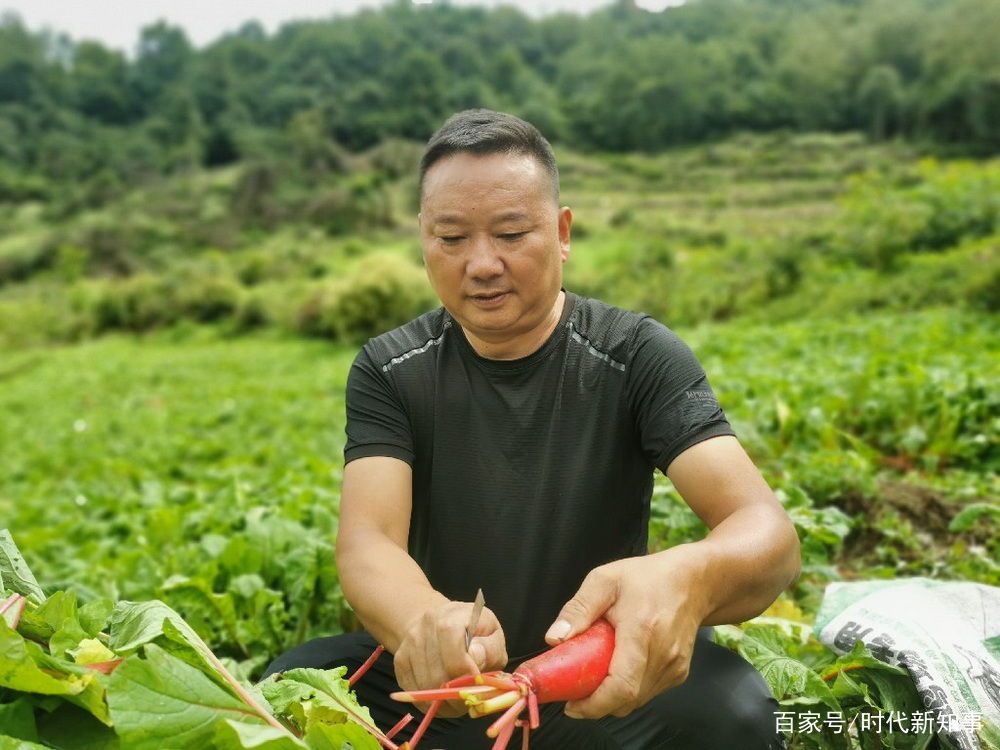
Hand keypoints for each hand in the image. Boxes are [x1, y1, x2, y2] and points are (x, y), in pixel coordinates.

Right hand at [394, 595, 507, 717]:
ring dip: (443, 702)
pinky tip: (443, 697)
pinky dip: (429, 702)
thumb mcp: (491, 633)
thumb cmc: (472, 631)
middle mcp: (425, 629)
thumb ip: (490, 649)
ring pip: (425, 687)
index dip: (466, 675)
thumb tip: (475, 660)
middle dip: (456, 695)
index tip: (477, 685)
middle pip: (438, 676)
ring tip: (457, 699)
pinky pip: (414, 692)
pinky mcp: (400, 661)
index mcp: (451, 618)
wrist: (440, 621)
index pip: (455, 654)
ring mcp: (409, 645)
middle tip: (469, 700)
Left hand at [543, 546, 708, 719]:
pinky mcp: (679, 672)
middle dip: (596, 704)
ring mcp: (674, 666)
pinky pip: (648, 692)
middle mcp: (662, 655)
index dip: (594, 704)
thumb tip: (554, 638)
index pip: (621, 685)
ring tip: (594, 676)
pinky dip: (628, 690)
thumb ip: (578, 609)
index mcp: (642, 631)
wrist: (692, 581)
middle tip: (574, 691)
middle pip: (626, 700)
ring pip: (636, 701)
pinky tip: (617, 669)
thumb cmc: (647, 578)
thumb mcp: (604, 581)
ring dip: (612, 698)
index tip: (571, 704)